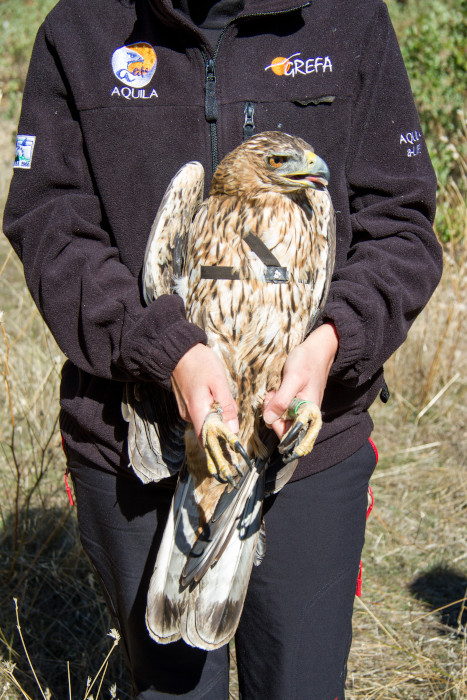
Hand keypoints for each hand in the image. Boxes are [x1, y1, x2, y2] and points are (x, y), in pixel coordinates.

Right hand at [171, 343, 238, 442]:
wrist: (179, 350)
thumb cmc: (200, 363)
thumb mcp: (219, 382)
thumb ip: (226, 407)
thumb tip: (233, 430)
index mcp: (197, 412)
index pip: (208, 443)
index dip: (222, 446)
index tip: (235, 444)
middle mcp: (189, 416)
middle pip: (210, 433)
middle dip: (224, 426)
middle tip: (230, 408)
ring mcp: (186, 411)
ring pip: (208, 422)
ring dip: (219, 416)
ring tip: (221, 396)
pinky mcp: (187, 406)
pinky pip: (203, 414)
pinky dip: (212, 409)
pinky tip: (214, 394)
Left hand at [262, 323, 337, 439]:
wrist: (316, 350)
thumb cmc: (307, 362)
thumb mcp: (293, 378)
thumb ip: (282, 400)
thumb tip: (268, 419)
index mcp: (309, 414)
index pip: (288, 434)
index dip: (274, 422)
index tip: (271, 404)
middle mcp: (305, 416)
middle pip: (281, 426)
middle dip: (272, 412)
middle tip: (272, 393)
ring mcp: (299, 410)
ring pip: (279, 418)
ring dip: (272, 406)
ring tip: (275, 390)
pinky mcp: (294, 404)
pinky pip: (280, 409)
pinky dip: (274, 401)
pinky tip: (276, 390)